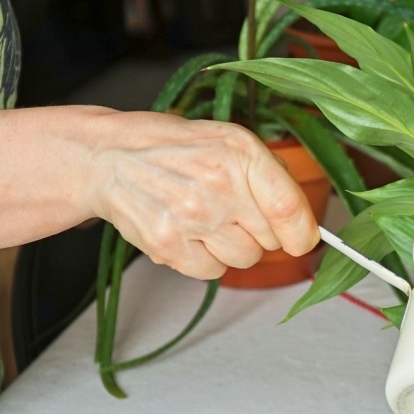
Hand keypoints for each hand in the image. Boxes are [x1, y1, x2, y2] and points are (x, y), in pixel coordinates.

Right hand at [83, 109, 319, 279]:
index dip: (302, 233)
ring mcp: (192, 217)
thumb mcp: (229, 141)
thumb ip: (270, 175)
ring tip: (207, 220)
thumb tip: (304, 222)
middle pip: (270, 240)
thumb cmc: (175, 149)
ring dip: (233, 248)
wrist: (109, 157)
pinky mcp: (169, 244)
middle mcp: (219, 185)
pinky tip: (188, 233)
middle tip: (233, 213)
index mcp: (240, 153)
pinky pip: (212, 272)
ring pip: (244, 259)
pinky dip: (205, 260)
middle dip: (261, 233)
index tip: (302, 239)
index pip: (288, 208)